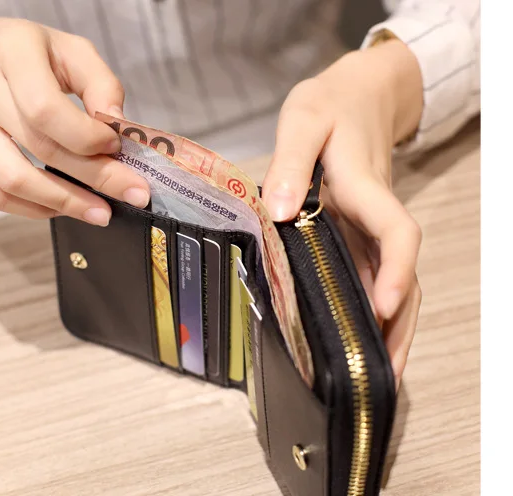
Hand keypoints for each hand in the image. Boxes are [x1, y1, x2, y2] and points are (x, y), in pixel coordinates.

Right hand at [0, 18, 149, 224]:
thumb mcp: (63, 47)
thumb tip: (119, 127)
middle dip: (92, 179)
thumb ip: (98, 82)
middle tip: (129, 193)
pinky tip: (59, 207)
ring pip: (11, 181)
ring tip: (98, 211)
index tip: (116, 148)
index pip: (47, 109)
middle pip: (37, 148)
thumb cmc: (13, 50)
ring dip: (62, 203)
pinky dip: (30, 208)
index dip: (87, 137)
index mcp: (8, 51)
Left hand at [262, 39, 424, 387]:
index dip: (397, 270)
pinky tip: (355, 334)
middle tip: (386, 372)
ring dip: (389, 325)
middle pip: (402, 273)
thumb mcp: (304, 119)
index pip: (396, 232)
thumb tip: (281, 212)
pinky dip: (370, 306)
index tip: (386, 306)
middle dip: (399, 323)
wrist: (359, 94)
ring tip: (375, 372)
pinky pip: (372, 272)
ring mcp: (369, 226)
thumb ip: (291, 162)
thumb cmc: (330, 105)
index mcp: (365, 187)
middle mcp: (374, 214)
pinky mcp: (358, 230)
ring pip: (390, 280)